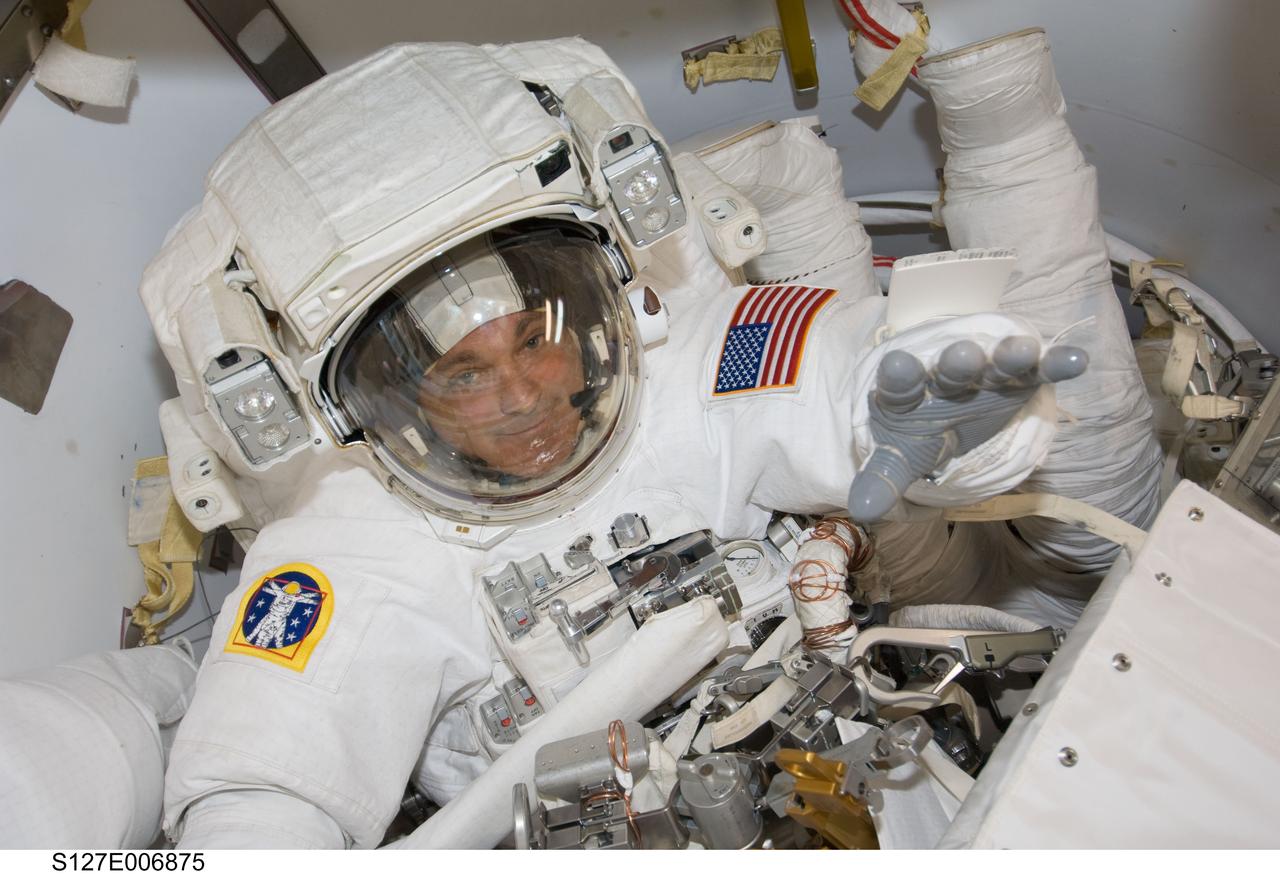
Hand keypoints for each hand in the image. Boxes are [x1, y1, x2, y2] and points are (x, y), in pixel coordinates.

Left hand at [847, 336, 1086, 522]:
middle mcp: (944, 378)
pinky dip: (1056, 364)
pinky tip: (1077, 360)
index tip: (898, 364)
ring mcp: (983, 375)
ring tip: (1023, 350)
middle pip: (952, 369)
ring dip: (1009, 356)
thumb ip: (883, 479)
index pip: (900, 383)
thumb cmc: (916, 434)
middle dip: (959, 362)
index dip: (900, 375)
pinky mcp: (1017, 379)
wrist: (943, 415)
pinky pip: (1038, 370)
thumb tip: (860, 511)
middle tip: (964, 356)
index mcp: (908, 393)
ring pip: (996, 362)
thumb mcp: (900, 458)